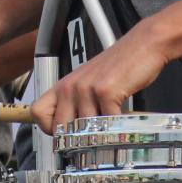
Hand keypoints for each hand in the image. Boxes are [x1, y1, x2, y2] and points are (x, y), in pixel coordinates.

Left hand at [31, 23, 167, 133]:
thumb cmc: (119, 65)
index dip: (49, 128)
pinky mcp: (105, 91)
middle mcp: (70, 86)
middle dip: (76, 139)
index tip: (64, 133)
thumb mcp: (89, 83)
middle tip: (92, 138)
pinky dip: (116, 127)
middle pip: (60, 128)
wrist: (143, 44)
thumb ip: (77, 103)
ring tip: (110, 127)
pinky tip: (122, 119)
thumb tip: (72, 131)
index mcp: (63, 85)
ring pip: (85, 130)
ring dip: (100, 134)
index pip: (38, 112)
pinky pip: (106, 123)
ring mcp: (86, 88)